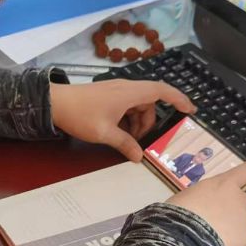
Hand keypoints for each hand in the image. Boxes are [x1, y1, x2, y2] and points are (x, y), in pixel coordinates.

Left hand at [50, 79, 195, 161]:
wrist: (54, 103)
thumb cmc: (81, 115)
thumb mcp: (105, 133)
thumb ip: (125, 144)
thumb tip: (138, 157)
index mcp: (130, 93)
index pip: (162, 91)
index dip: (179, 99)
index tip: (190, 110)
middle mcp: (126, 88)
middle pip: (149, 103)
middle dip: (149, 123)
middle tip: (140, 142)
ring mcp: (117, 91)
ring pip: (138, 106)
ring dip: (137, 123)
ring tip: (126, 140)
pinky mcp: (108, 95)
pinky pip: (126, 106)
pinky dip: (127, 119)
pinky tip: (117, 133)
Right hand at [167, 159, 245, 245]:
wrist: (187, 238)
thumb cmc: (180, 213)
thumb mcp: (188, 197)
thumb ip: (203, 197)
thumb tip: (201, 205)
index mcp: (223, 184)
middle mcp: (238, 199)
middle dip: (241, 208)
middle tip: (224, 217)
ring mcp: (244, 219)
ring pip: (243, 222)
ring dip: (233, 227)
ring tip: (214, 236)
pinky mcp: (245, 238)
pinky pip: (239, 240)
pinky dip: (231, 243)